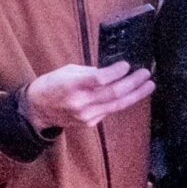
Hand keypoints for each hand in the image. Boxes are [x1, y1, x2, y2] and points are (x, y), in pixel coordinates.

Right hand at [21, 61, 153, 131]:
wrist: (38, 109)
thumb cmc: (52, 85)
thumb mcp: (68, 71)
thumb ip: (90, 72)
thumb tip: (112, 72)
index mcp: (71, 85)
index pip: (99, 79)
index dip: (116, 72)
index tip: (126, 65)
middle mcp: (80, 102)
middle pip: (113, 93)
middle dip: (133, 83)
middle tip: (146, 74)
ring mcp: (86, 115)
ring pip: (116, 105)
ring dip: (135, 94)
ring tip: (148, 85)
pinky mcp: (90, 123)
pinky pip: (109, 111)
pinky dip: (121, 101)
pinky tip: (130, 94)